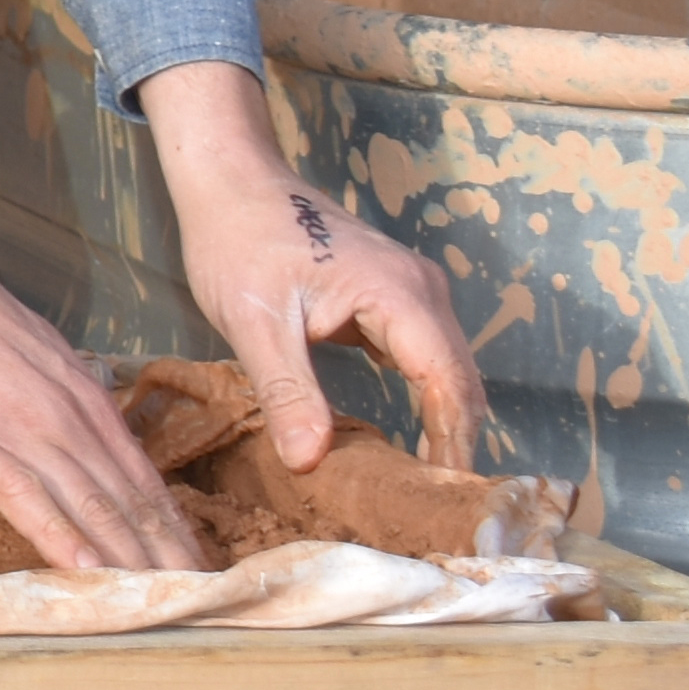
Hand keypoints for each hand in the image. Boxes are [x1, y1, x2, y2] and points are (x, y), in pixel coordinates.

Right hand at [0, 157, 199, 571]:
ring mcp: (21, 431)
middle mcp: (65, 417)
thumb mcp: (24, 345)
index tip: (197, 567)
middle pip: (131, 501)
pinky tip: (87, 572)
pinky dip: (61, 539)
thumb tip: (70, 422)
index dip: (173, 527)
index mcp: (80, 394)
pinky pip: (27, 499)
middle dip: (170, 558)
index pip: (143, 475)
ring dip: (132, 563)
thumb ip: (54, 392)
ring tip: (163, 605)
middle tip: (202, 603)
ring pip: (93, 507)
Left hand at [141, 64, 488, 474]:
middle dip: (456, 443)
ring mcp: (412, 291)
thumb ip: (288, 391)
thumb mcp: (255, 323)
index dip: (453, 445)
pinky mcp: (393, 297)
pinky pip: (422, 356)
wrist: (228, 180)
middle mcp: (423, 290)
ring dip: (442, 422)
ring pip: (445, 370)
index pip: (449, 386)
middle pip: (459, 381)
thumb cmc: (237, 241)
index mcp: (401, 295)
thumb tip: (311, 462)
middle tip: (439, 509)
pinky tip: (403, 438)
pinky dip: (422, 397)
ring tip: (426, 484)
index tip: (445, 500)